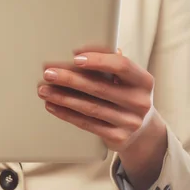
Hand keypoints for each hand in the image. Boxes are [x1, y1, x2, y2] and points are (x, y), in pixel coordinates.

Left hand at [37, 47, 156, 153]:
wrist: (142, 130)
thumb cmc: (128, 94)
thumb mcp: (128, 79)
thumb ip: (111, 63)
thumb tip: (82, 51)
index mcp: (144, 81)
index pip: (122, 66)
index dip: (98, 60)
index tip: (75, 58)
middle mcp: (140, 102)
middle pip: (100, 88)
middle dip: (70, 79)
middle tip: (49, 73)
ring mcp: (130, 122)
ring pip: (90, 108)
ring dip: (63, 98)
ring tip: (44, 90)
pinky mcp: (118, 138)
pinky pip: (87, 124)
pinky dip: (67, 114)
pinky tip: (53, 105)